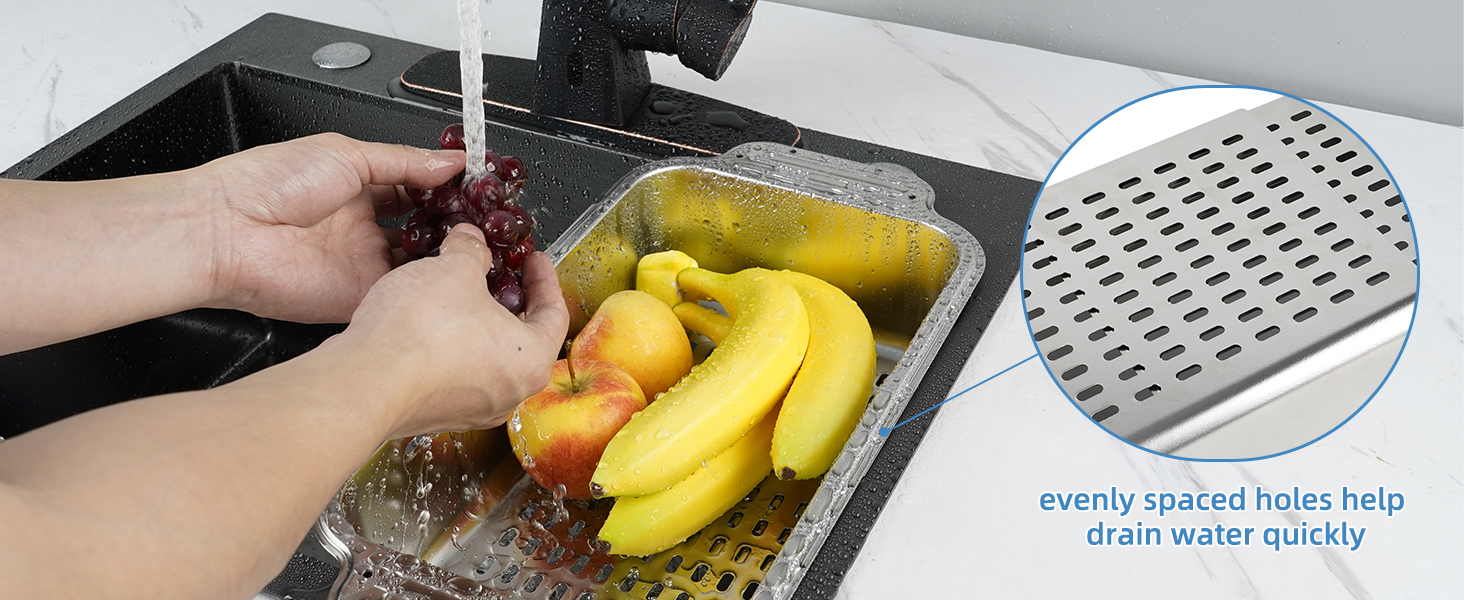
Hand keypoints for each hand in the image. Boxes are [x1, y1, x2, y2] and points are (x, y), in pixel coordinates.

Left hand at [196, 133, 464, 321]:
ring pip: (419, 265)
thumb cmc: (268, 183)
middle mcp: (362, 228)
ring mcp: (363, 265)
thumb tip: (450, 163)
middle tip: (487, 221)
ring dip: (446, 257)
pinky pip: (403, 296)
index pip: (415, 189)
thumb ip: (404, 161)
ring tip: (479, 247)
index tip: (479, 188)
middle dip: (454, 225)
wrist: (227, 231)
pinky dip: (427, 288)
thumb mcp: (347, 154)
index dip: (447, 189)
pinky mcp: (360, 298)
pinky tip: (451, 275)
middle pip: (423, 228)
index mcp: (357, 189)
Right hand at [336, 224, 569, 436]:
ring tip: (458, 295)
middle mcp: (509, 392)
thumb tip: (470, 240)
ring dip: (477, 325)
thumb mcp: (454, 270)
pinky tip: (429, 323)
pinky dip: (451, 348)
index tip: (535, 260)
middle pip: (523, 339)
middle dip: (509, 301)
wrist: (366, 381)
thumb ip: (470, 250)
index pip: (555, 313)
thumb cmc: (420, 333)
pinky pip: (455, 374)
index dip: (545, 279)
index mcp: (531, 359)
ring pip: (487, 359)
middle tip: (499, 275)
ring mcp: (472, 409)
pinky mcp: (437, 414)